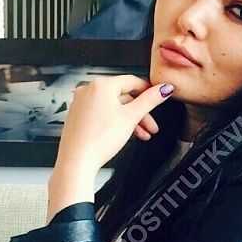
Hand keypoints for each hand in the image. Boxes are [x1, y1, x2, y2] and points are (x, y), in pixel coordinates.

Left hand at [55, 75, 173, 177]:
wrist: (77, 161)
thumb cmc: (98, 140)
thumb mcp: (131, 117)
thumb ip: (150, 100)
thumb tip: (164, 89)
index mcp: (101, 85)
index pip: (132, 81)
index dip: (148, 90)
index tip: (157, 97)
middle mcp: (88, 90)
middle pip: (123, 96)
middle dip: (140, 112)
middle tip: (151, 125)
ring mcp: (81, 103)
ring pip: (113, 107)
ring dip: (129, 120)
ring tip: (140, 134)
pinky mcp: (77, 116)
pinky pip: (101, 113)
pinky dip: (115, 122)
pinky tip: (123, 134)